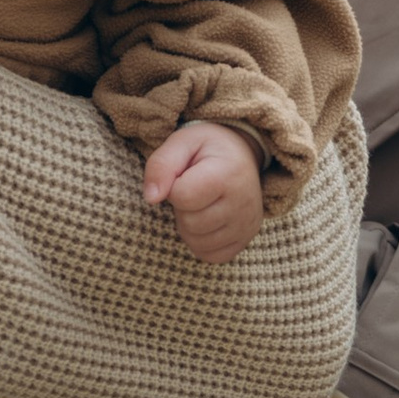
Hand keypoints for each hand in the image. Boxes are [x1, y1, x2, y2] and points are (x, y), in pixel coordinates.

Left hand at [143, 120, 268, 264]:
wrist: (241, 154)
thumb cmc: (207, 148)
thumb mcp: (182, 142)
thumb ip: (161, 165)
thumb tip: (151, 198)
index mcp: (229, 174)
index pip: (182, 197)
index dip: (173, 186)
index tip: (184, 175)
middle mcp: (244, 203)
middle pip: (190, 223)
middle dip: (182, 207)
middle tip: (194, 188)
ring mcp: (247, 225)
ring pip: (197, 242)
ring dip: (189, 225)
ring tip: (200, 202)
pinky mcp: (245, 240)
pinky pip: (209, 255)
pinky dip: (200, 241)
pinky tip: (207, 219)